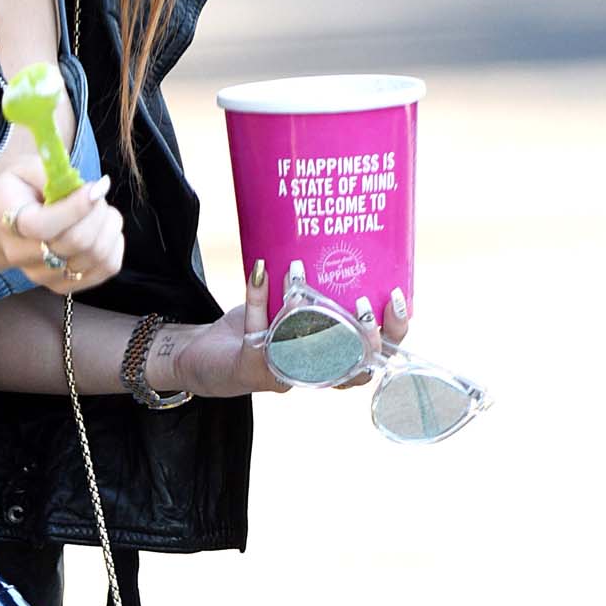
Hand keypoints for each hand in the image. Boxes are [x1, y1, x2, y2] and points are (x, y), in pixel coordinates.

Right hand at [0, 158, 124, 293]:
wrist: (1, 223)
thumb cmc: (19, 190)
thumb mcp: (26, 168)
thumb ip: (53, 172)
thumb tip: (90, 190)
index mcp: (9, 222)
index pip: (44, 226)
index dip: (76, 208)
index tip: (96, 187)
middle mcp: (23, 256)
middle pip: (75, 242)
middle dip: (97, 211)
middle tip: (95, 192)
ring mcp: (44, 276)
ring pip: (96, 256)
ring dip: (109, 225)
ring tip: (100, 208)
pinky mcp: (65, 285)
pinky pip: (107, 268)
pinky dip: (114, 244)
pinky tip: (103, 228)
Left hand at [163, 270, 414, 399]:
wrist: (206, 354)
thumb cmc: (261, 326)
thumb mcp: (298, 302)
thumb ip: (321, 284)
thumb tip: (345, 231)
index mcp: (333, 357)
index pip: (377, 354)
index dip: (394, 333)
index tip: (399, 299)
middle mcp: (313, 373)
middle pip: (352, 368)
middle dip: (364, 337)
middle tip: (362, 303)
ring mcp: (283, 374)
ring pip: (305, 353)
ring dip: (306, 313)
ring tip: (301, 276)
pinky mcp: (251, 369)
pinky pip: (258, 333)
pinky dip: (259, 299)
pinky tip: (260, 270)